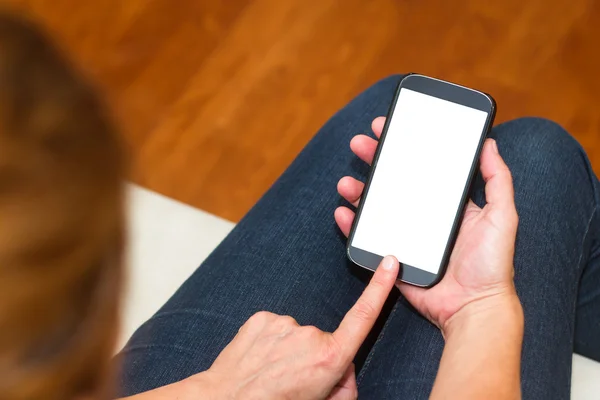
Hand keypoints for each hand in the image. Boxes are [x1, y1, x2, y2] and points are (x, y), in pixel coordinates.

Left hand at [188, 256, 398, 399]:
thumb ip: (343, 385)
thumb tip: (343, 369)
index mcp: (329, 357)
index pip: (363, 316)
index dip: (380, 287)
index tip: (390, 262)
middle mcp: (309, 334)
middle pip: (324, 341)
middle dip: (316, 358)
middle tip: (295, 382)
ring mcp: (284, 323)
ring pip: (297, 335)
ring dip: (290, 350)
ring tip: (272, 373)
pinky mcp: (262, 318)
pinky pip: (275, 329)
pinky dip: (271, 342)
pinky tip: (260, 360)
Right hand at [335, 117, 519, 332]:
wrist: (473, 306)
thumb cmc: (492, 264)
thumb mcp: (502, 215)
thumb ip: (498, 179)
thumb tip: (489, 142)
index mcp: (446, 203)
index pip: (421, 167)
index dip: (403, 146)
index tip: (388, 128)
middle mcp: (424, 216)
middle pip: (393, 182)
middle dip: (374, 161)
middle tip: (360, 144)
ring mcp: (406, 236)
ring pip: (376, 207)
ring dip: (358, 191)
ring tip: (347, 182)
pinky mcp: (392, 258)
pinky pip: (368, 238)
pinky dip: (352, 225)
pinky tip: (343, 213)